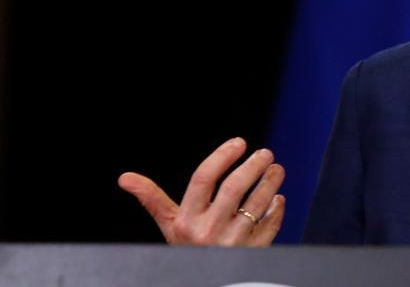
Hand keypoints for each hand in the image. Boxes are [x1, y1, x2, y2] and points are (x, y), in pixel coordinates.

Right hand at [118, 137, 285, 245]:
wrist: (200, 281)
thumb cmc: (188, 247)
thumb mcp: (169, 226)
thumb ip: (153, 199)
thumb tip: (125, 178)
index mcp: (186, 222)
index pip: (203, 179)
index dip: (222, 156)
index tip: (238, 142)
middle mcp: (208, 232)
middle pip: (233, 189)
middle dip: (252, 166)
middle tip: (265, 153)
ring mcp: (232, 244)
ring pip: (257, 205)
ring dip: (270, 183)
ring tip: (276, 169)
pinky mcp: (252, 253)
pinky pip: (270, 226)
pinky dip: (276, 210)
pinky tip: (277, 198)